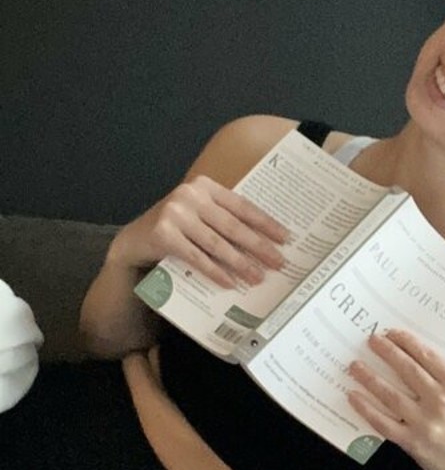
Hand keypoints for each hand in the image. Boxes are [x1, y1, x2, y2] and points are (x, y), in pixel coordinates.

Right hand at [111, 175, 289, 290]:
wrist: (134, 239)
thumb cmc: (176, 227)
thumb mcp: (199, 214)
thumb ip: (223, 218)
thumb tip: (265, 241)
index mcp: (205, 186)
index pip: (242, 206)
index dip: (266, 223)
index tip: (285, 239)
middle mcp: (190, 195)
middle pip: (233, 226)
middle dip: (259, 247)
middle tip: (278, 263)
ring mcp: (175, 214)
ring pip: (217, 244)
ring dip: (240, 263)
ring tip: (258, 277)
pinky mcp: (164, 234)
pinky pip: (197, 258)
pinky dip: (215, 272)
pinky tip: (230, 283)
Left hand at [345, 329, 444, 469]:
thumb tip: (414, 362)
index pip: (427, 356)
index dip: (406, 342)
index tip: (392, 333)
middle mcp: (441, 401)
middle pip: (407, 370)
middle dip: (386, 352)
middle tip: (371, 340)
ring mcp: (425, 423)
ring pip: (390, 394)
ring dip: (369, 377)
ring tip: (355, 366)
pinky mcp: (413, 443)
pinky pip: (383, 422)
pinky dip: (366, 408)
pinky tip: (354, 397)